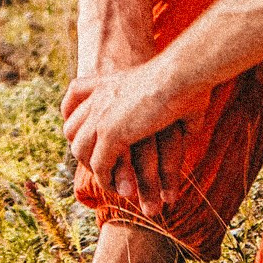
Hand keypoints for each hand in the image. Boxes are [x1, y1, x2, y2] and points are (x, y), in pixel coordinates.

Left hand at [60, 64, 185, 204]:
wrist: (180, 73)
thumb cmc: (186, 77)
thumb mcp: (174, 90)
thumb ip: (172, 107)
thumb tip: (191, 126)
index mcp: (106, 82)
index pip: (74, 101)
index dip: (77, 122)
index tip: (85, 141)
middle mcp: (96, 98)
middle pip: (71, 130)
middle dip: (83, 152)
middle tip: (101, 169)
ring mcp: (99, 116)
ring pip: (81, 150)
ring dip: (95, 170)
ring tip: (112, 183)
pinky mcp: (109, 134)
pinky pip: (99, 165)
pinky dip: (108, 180)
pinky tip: (121, 188)